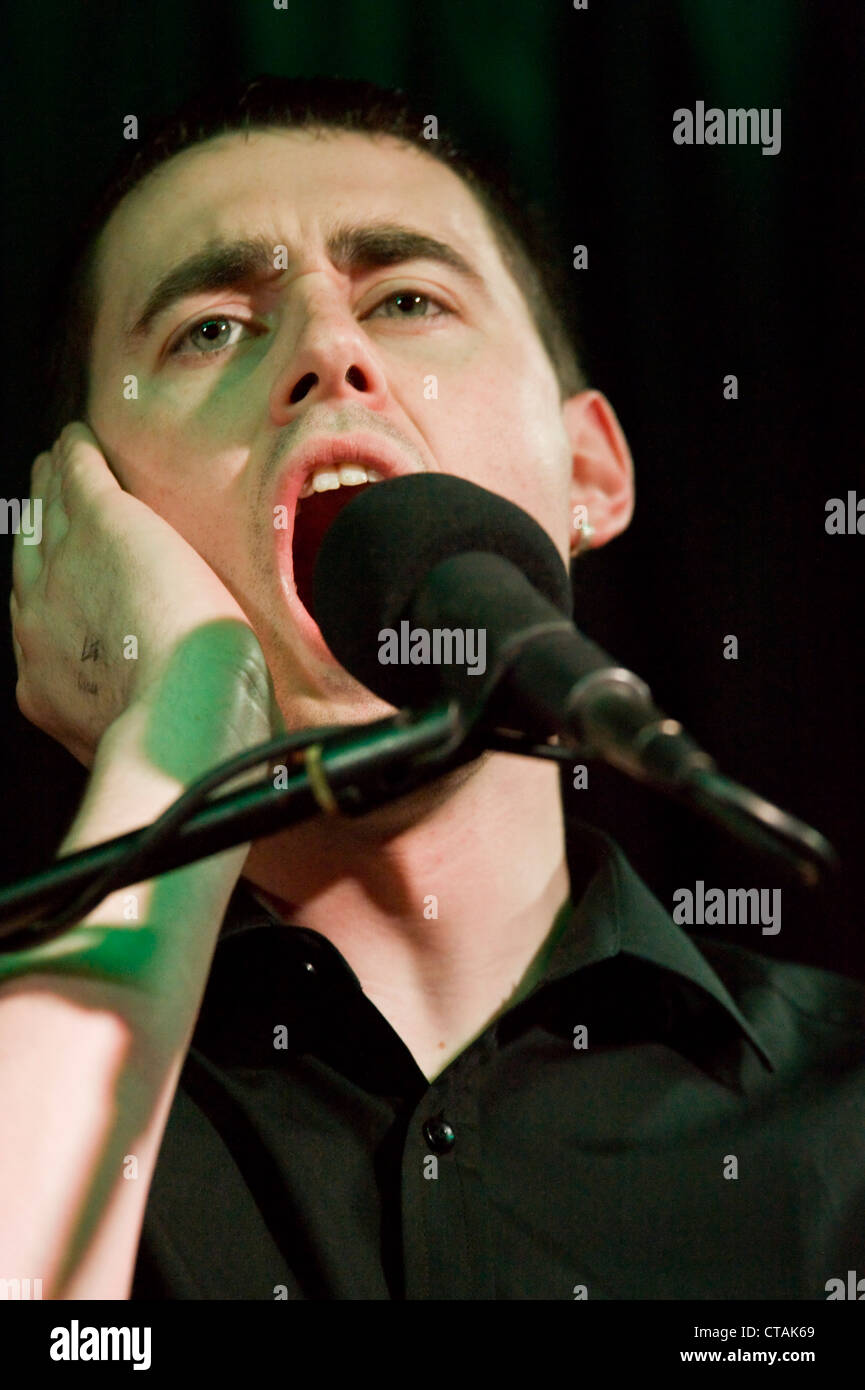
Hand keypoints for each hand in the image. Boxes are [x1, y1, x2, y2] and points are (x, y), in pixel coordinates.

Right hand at [11, 422, 269, 767]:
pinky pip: (78, 474)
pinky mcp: (102, 524)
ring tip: (59, 463)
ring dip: (52, 484)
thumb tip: (161, 725)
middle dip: (36, 529)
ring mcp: (64, 570)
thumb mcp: (136, 738)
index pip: (38, 623)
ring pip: (47, 513)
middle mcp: (39, 624)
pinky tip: (79, 437)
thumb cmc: (185, 740)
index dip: (47, 590)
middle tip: (43, 502)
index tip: (57, 578)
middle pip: (30, 560)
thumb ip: (132, 721)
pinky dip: (77, 453)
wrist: (183, 713)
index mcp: (45, 684)